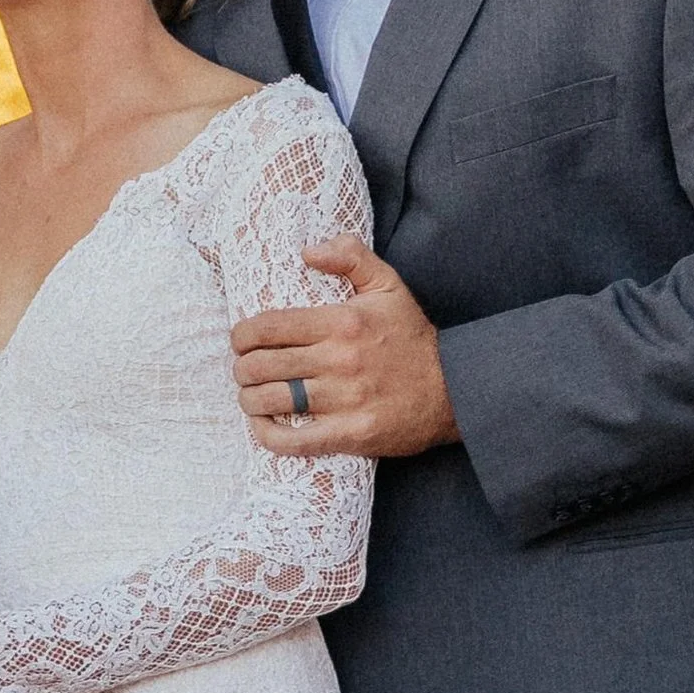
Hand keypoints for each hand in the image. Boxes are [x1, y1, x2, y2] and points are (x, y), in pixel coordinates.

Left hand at [233, 235, 459, 458]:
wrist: (453, 389)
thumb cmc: (412, 336)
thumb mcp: (388, 284)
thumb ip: (350, 257)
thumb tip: (307, 251)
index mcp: (343, 321)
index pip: (271, 326)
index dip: (243, 334)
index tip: (240, 340)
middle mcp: (340, 360)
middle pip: (264, 365)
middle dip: (242, 368)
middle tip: (243, 369)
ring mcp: (345, 400)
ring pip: (274, 401)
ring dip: (250, 400)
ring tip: (249, 395)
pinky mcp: (351, 434)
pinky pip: (296, 441)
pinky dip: (269, 436)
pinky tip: (262, 427)